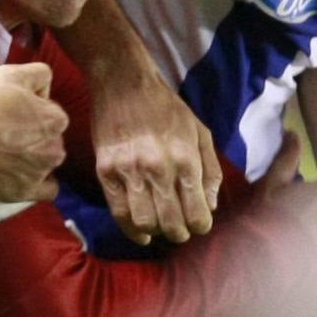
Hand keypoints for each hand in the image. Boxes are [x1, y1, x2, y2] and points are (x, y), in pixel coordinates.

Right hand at [0, 63, 66, 202]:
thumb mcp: (13, 73)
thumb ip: (41, 74)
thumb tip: (46, 89)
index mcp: (56, 120)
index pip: (53, 115)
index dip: (34, 112)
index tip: (14, 113)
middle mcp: (54, 149)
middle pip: (51, 141)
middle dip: (36, 137)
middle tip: (8, 132)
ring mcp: (39, 174)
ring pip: (46, 164)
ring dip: (34, 159)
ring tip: (7, 152)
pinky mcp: (23, 192)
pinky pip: (46, 191)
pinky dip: (38, 184)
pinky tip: (23, 175)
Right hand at [91, 70, 220, 244]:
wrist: (122, 82)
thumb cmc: (166, 107)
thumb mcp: (200, 132)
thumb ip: (210, 171)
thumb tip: (210, 207)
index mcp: (185, 158)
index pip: (197, 214)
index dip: (201, 226)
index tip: (198, 223)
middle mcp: (158, 168)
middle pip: (172, 224)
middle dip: (180, 233)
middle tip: (180, 230)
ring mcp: (129, 171)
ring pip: (145, 222)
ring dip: (157, 232)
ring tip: (161, 227)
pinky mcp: (105, 171)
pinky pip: (118, 212)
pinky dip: (131, 230)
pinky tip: (141, 232)